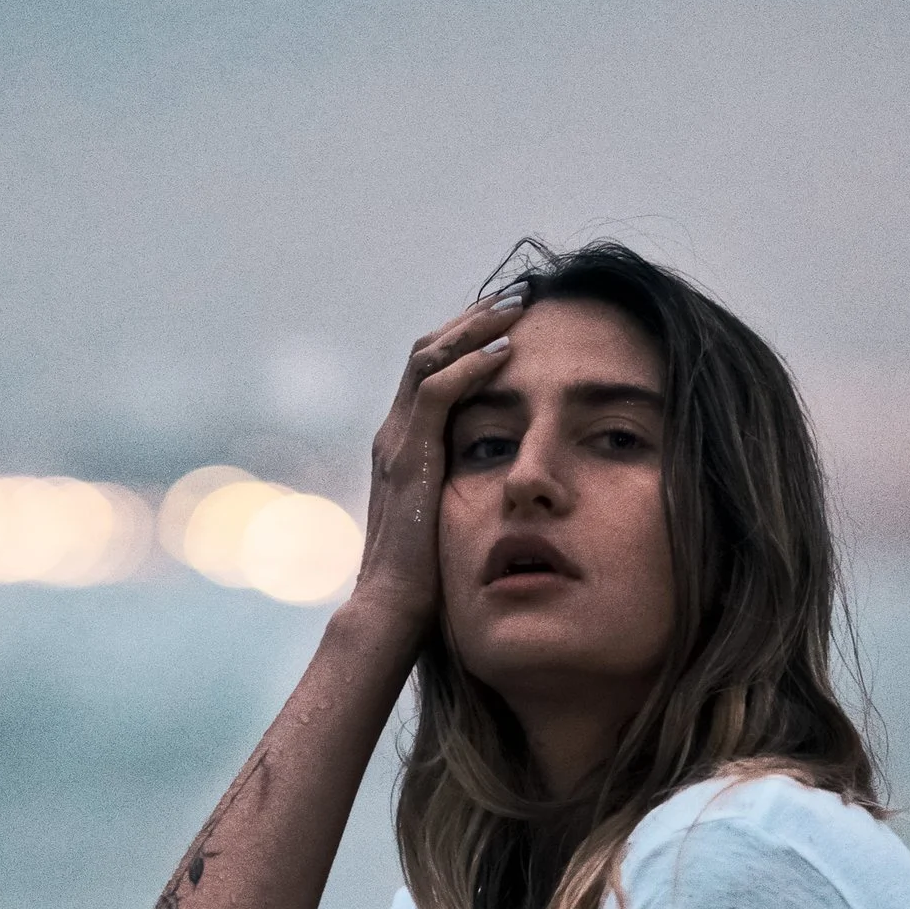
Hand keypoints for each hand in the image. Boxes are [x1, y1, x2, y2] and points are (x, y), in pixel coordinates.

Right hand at [347, 302, 519, 643]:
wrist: (391, 611)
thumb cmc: (428, 578)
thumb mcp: (452, 517)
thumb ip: (468, 487)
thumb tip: (509, 479)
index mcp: (403, 445)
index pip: (430, 369)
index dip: (467, 339)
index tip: (510, 320)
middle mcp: (393, 434)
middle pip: (427, 349)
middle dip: (473, 318)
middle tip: (518, 296)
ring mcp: (396, 443)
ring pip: (429, 357)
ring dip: (475, 328)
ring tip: (517, 309)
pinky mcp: (408, 459)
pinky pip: (437, 393)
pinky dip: (471, 367)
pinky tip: (506, 353)